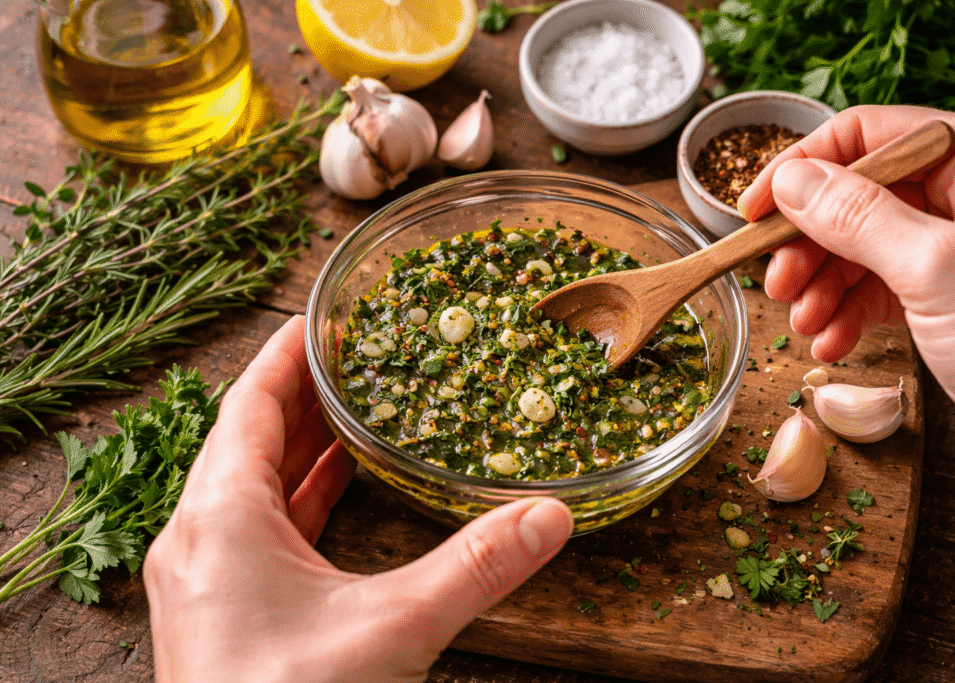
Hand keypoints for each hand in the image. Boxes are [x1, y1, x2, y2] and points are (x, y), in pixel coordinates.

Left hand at [143, 315, 573, 682]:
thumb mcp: (394, 629)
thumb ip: (475, 568)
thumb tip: (548, 516)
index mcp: (219, 518)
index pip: (250, 406)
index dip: (284, 355)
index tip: (317, 317)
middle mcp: (197, 539)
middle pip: (246, 438)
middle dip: (299, 395)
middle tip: (348, 357)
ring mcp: (203, 580)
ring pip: (247, 486)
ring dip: (296, 448)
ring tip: (347, 414)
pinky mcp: (220, 613)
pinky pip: (253, 529)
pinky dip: (293, 499)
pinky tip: (331, 494)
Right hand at [736, 105, 954, 496]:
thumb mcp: (937, 271)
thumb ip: (857, 217)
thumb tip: (792, 181)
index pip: (868, 135)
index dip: (802, 168)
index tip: (752, 212)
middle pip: (858, 194)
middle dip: (809, 240)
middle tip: (775, 284)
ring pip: (863, 246)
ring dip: (822, 283)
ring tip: (803, 322)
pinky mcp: (954, 300)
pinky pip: (881, 290)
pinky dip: (847, 313)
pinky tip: (831, 343)